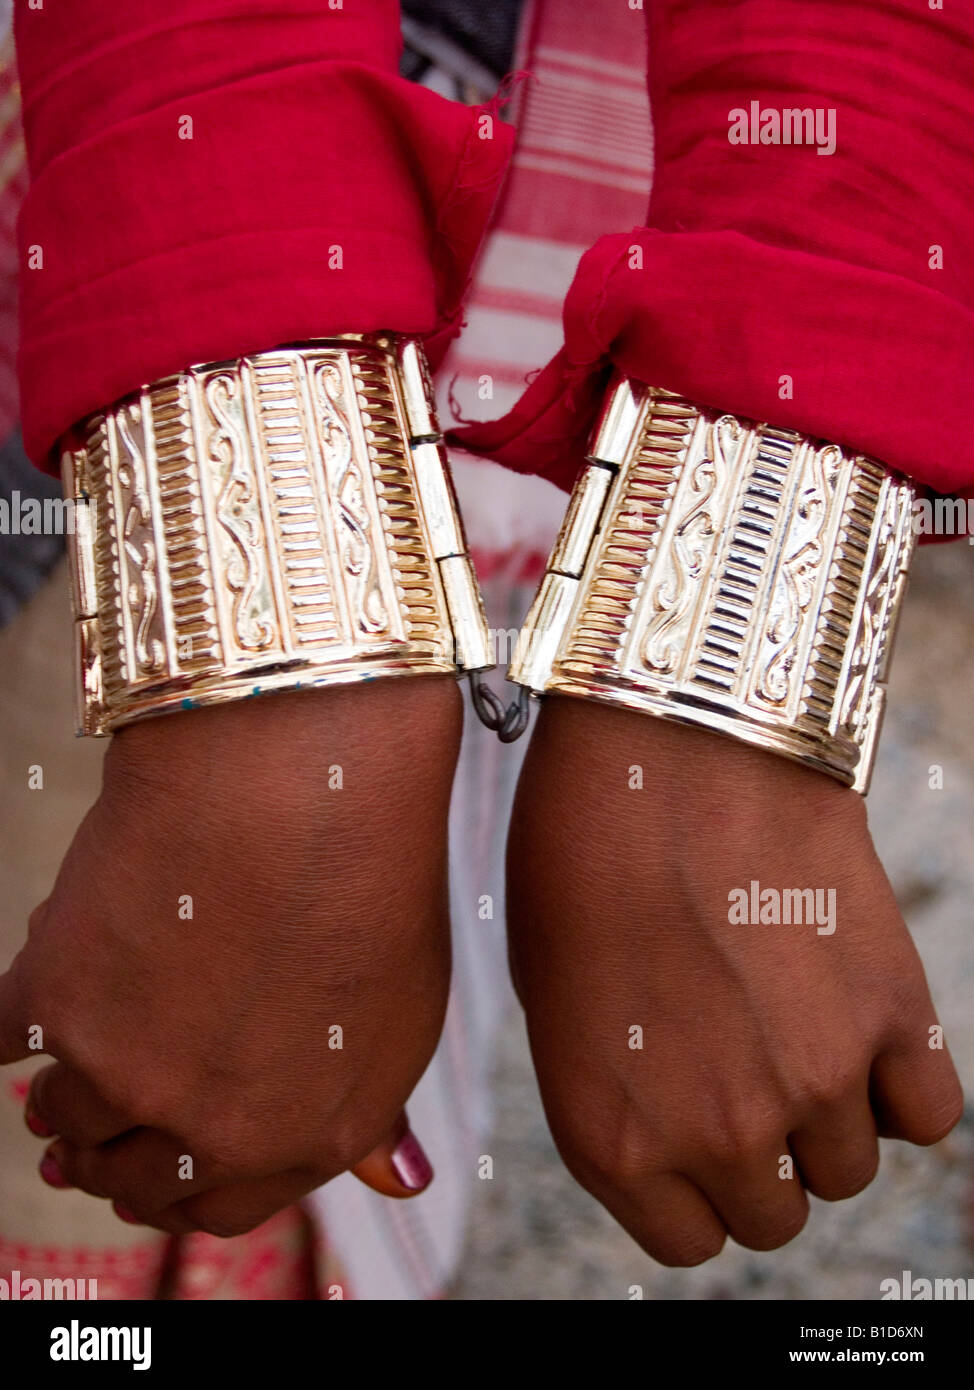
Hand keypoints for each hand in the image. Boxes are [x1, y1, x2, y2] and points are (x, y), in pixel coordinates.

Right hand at [0, 676, 460, 1234]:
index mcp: (307, 1141)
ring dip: (64, 1082)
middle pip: (129, 1177)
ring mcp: (132, 1077)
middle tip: (102, 1095)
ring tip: (84, 1026)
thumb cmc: (368, 879)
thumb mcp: (402, 1014)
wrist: (306, 780)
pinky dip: (22, 1013)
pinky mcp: (56, 1010)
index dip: (175, 1182)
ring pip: (64, 1113)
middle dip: (112, 1146)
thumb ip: (373, 1110)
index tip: (151, 1153)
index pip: (214, 1209)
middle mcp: (218, 1132)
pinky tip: (56, 969)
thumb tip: (397, 1182)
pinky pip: (7, 1039)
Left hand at [507, 699, 962, 1265]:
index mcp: (613, 1138)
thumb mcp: (552, 989)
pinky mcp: (892, 1017)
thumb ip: (610, 1087)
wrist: (666, 739)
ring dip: (827, 1116)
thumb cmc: (584, 846)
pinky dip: (900, 1086)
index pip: (688, 1241)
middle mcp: (716, 1133)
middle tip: (745, 1073)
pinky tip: (861, 1029)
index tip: (695, 1137)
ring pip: (850, 1169)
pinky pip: (929, 1114)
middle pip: (775, 1214)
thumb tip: (659, 1117)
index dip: (693, 1188)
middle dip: (761, 1160)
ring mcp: (813, 1082)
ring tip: (794, 1028)